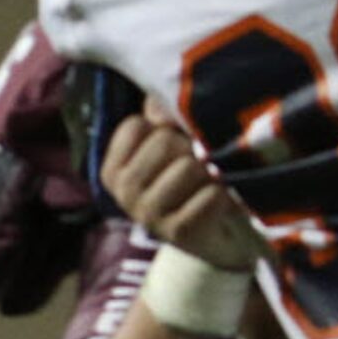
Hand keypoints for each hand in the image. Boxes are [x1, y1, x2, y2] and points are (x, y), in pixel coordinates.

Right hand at [100, 96, 258, 272]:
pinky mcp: (177, 233)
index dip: (164, 126)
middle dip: (189, 145)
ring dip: (208, 169)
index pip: (134, 126)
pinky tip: (220, 199)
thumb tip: (160, 105)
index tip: (174, 139)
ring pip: (188, 167)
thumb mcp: (174, 138)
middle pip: (164, 143)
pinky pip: (209, 196)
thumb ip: (163, 113)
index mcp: (116, 168)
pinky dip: (222, 193)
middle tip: (198, 160)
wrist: (220, 231)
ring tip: (210, 179)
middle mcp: (124, 192)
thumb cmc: (193, 174)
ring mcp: (148, 215)